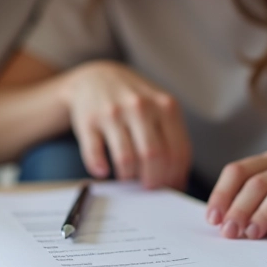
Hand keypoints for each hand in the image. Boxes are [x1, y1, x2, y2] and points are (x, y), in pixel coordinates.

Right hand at [62, 60, 190, 188]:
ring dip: (128, 177)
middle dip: (153, 181)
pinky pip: (94, 153)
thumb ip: (172, 137)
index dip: (175, 177)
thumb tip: (178, 180)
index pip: (177, 151)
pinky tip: (103, 171)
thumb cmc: (132, 100)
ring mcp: (112, 113)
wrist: (94, 78)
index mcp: (165, 106)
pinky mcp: (88, 121)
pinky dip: (99, 168)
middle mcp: (140, 107)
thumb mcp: (159, 107)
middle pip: (153, 156)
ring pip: (126, 159)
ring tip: (128, 179)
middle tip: (148, 188)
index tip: (169, 188)